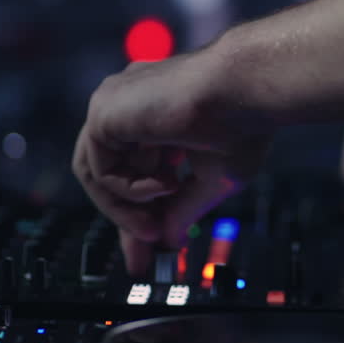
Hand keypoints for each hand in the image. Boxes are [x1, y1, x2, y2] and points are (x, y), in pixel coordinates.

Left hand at [71, 48, 271, 274]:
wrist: (245, 90)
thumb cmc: (242, 122)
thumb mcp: (212, 179)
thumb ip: (184, 208)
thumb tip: (168, 240)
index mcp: (156, 113)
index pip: (134, 167)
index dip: (141, 210)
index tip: (153, 244)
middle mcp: (130, 105)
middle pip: (110, 172)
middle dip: (126, 218)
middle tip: (145, 252)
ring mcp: (113, 105)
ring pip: (97, 174)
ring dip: (127, 209)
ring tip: (158, 223)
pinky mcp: (103, 112)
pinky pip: (98, 170)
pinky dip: (128, 191)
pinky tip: (164, 185)